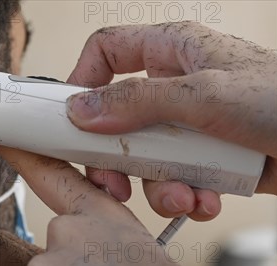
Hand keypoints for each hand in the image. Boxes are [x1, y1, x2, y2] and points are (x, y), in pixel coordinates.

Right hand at [66, 21, 276, 219]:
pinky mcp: (205, 159)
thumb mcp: (207, 95)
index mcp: (174, 53)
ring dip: (158, 187)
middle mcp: (176, 88)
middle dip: (116, 157)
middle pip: (116, 119)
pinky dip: (185, 196)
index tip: (69, 120)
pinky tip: (205, 201)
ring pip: (144, 158)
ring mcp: (190, 126)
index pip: (107, 53)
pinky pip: (174, 179)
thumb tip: (81, 110)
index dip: (82, 81)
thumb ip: (139, 101)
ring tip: (183, 199)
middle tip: (112, 184)